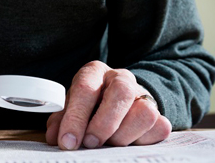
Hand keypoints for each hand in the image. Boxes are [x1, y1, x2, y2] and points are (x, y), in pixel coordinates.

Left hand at [46, 61, 170, 149]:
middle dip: (104, 123)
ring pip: (144, 112)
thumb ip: (61, 120)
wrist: (117, 99)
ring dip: (123, 135)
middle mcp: (121, 78)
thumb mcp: (71, 107)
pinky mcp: (159, 112)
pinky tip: (127, 142)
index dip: (75, 117)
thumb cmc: (89, 104)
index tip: (68, 141)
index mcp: (94, 72)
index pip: (85, 88)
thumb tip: (55, 138)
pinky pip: (159, 127)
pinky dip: (142, 140)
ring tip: (108, 143)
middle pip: (122, 92)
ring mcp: (143, 94)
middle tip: (90, 143)